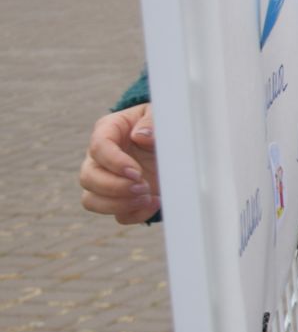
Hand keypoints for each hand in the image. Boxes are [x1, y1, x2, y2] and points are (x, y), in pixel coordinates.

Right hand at [80, 105, 159, 223]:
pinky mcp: (122, 199)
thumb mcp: (161, 115)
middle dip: (114, 187)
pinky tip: (155, 203)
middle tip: (143, 186)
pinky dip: (135, 214)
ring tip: (147, 197)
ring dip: (118, 204)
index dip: (114, 163)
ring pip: (91, 201)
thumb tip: (140, 136)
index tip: (136, 172)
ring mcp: (107, 181)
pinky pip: (117, 215)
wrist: (176, 144)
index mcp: (109, 130)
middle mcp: (100, 158)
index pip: (98, 147)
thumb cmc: (163, 125)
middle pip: (88, 178)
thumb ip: (151, 121)